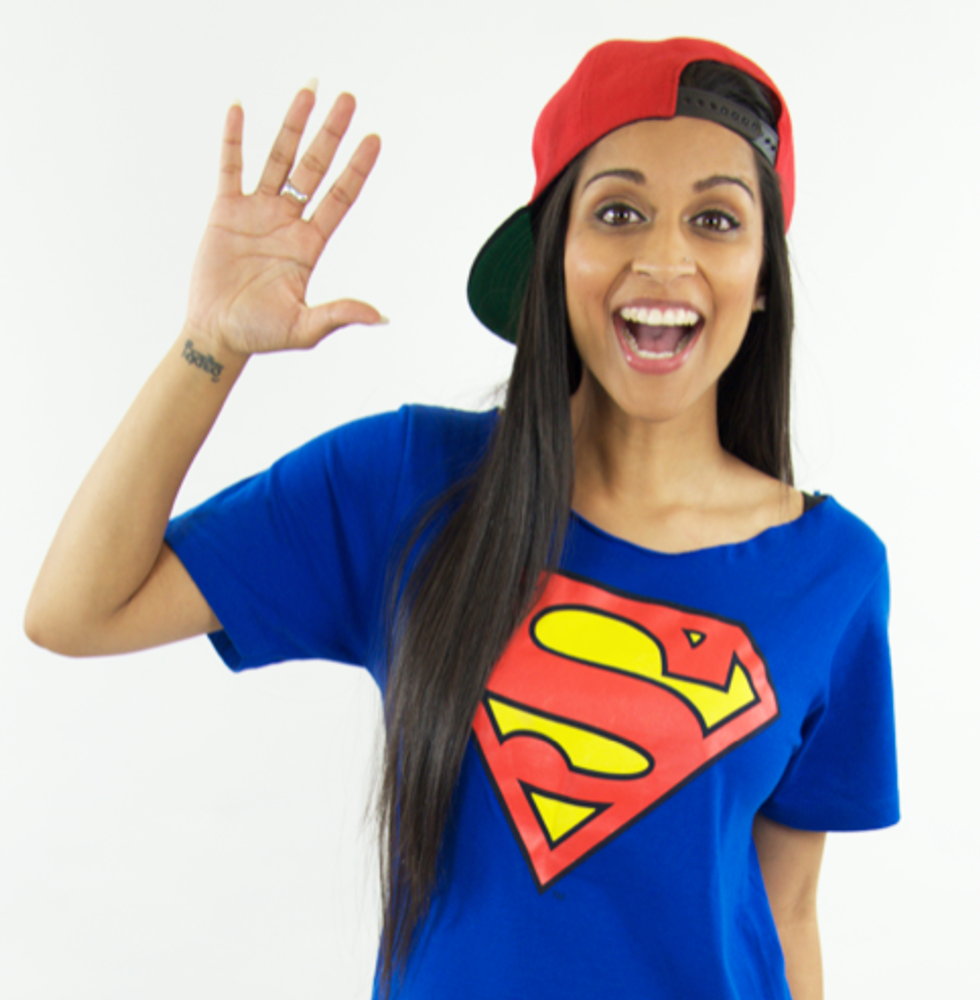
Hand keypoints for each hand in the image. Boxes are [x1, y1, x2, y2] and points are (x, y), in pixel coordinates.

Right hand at [184, 87, 382, 357]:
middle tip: (348, 99)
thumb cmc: (261, 333)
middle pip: (314, 168)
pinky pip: (231, 168)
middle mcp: (287, 221)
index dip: (357, 168)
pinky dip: (234, 139)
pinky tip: (241, 109)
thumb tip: (380, 317)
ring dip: (293, 126)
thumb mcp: (305, 327)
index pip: (340, 197)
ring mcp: (256, 212)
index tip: (374, 138)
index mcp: (309, 244)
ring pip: (278, 159)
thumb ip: (340, 314)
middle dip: (331, 134)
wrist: (218, 334)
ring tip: (308, 90)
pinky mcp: (225, 212)